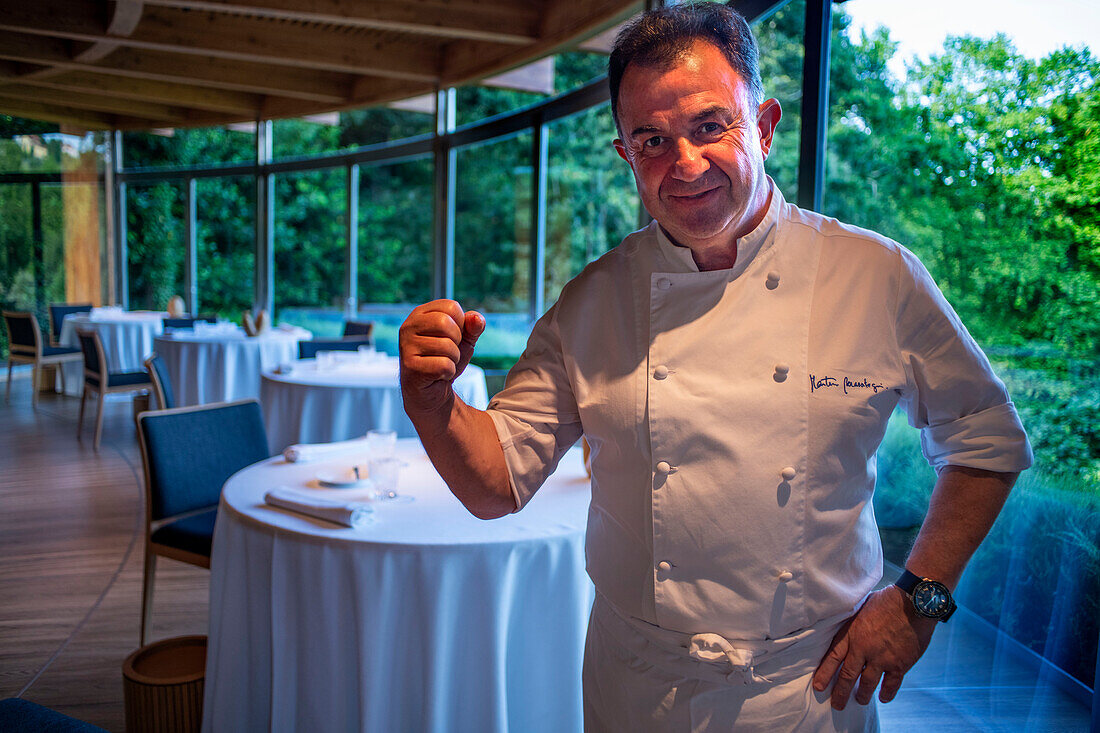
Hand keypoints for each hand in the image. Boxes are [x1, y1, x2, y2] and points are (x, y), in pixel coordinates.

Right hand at [399, 300, 484, 415]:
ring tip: (441, 364)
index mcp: (421, 314)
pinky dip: (448, 373)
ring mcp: (406, 346)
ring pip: (446, 346)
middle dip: (456, 342)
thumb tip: (476, 318)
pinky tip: (437, 375)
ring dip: (453, 359)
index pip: (451, 306)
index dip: (461, 324)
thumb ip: (473, 327)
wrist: (432, 391)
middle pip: (446, 323)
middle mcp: (409, 326)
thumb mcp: (464, 340)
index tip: (452, 337)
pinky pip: (444, 365)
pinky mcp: (410, 366)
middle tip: (448, 352)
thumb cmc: (445, 360)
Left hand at [812, 585, 934, 709]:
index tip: (818, 686)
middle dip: (840, 692)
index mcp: (852, 634)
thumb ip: (852, 622)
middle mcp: (864, 649)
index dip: (825, 673)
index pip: (833, 657)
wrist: (912, 603)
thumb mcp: (860, 606)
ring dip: (862, 695)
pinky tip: (883, 698)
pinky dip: (887, 693)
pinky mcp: (900, 664)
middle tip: (836, 705)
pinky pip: (891, 684)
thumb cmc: (886, 600)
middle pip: (848, 676)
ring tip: (859, 700)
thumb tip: (844, 625)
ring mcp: (882, 658)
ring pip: (868, 683)